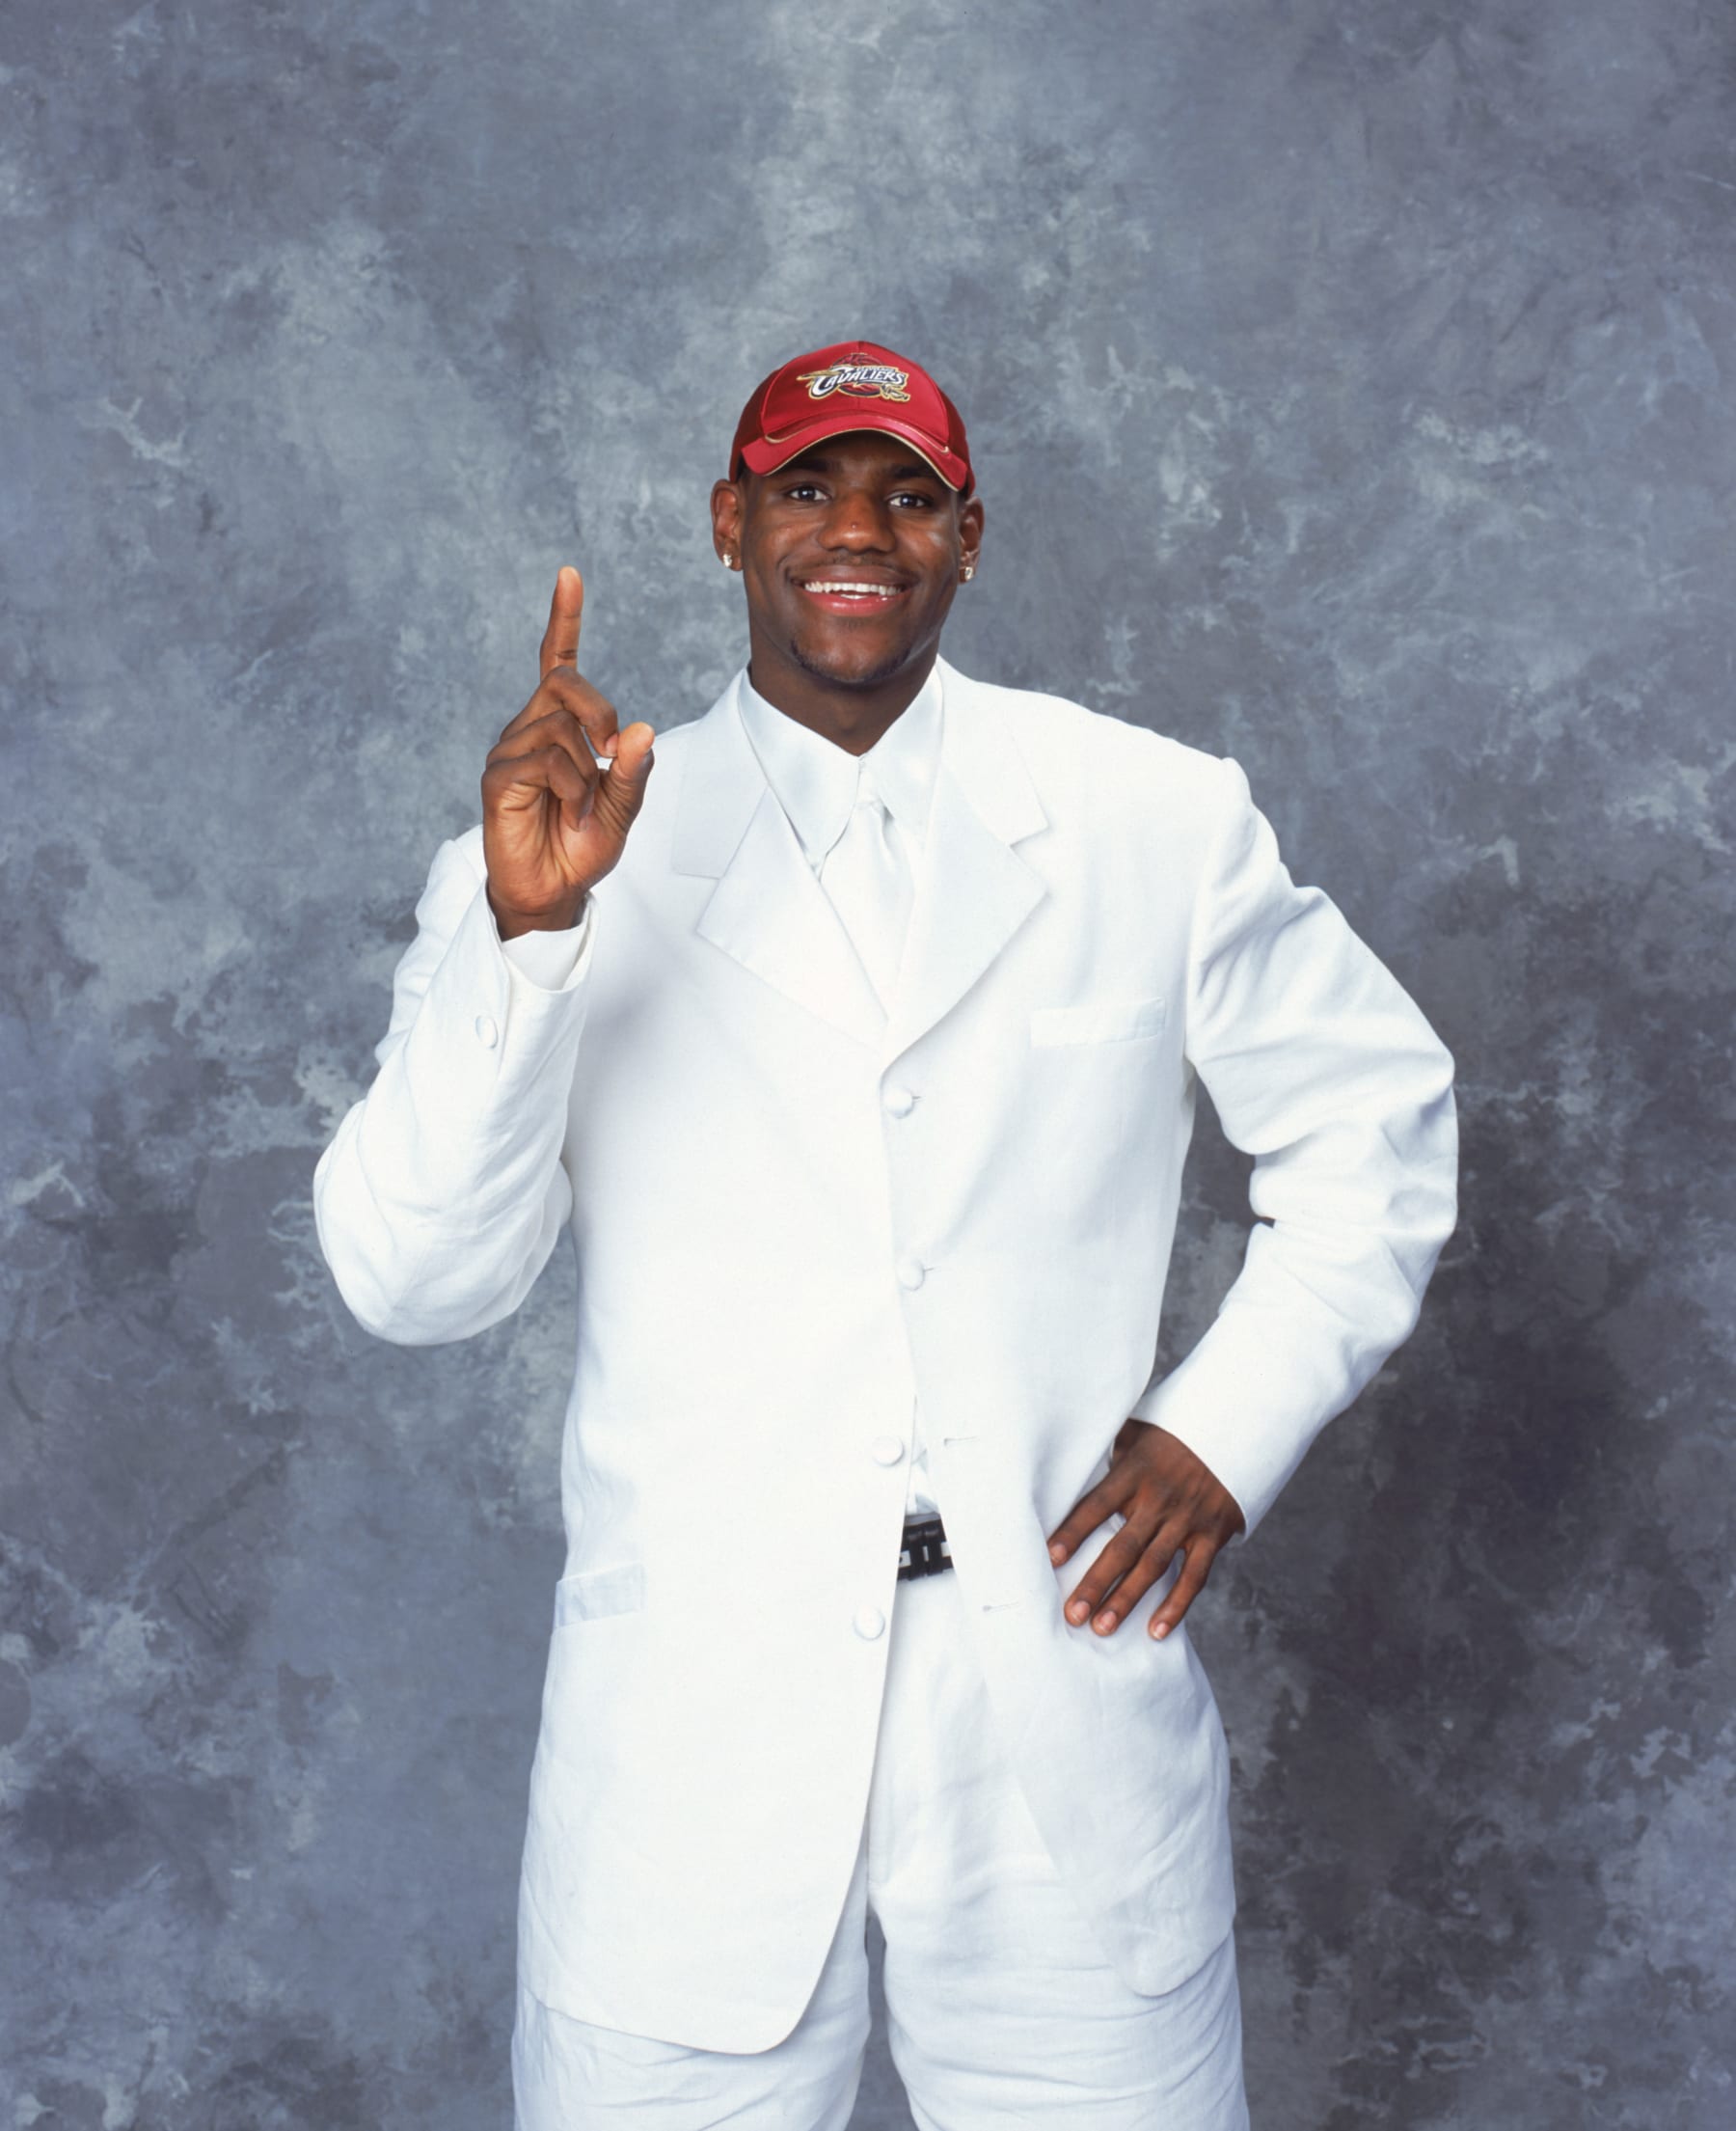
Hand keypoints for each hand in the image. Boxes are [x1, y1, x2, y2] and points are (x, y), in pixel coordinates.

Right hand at [482, 567, 656, 934]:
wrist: (553, 893)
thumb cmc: (582, 846)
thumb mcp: (624, 807)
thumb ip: (633, 770)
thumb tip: (640, 729)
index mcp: (557, 725)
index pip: (557, 661)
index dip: (563, 619)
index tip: (569, 574)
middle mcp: (528, 728)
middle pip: (565, 683)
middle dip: (600, 712)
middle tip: (613, 754)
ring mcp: (509, 751)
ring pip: (560, 729)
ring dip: (588, 772)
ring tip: (582, 807)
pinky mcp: (498, 779)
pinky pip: (544, 763)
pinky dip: (571, 789)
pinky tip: (568, 812)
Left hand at [1046, 1420, 1244, 1641]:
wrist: (1233, 1430)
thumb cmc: (1173, 1434)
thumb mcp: (1137, 1430)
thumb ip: (1106, 1447)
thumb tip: (1067, 1449)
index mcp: (1135, 1472)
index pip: (1097, 1505)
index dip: (1074, 1531)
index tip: (1050, 1558)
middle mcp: (1160, 1499)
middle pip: (1123, 1546)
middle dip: (1096, 1583)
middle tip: (1072, 1615)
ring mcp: (1188, 1519)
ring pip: (1154, 1566)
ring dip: (1127, 1599)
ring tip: (1102, 1628)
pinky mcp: (1213, 1535)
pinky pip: (1195, 1576)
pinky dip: (1177, 1605)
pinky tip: (1156, 1631)